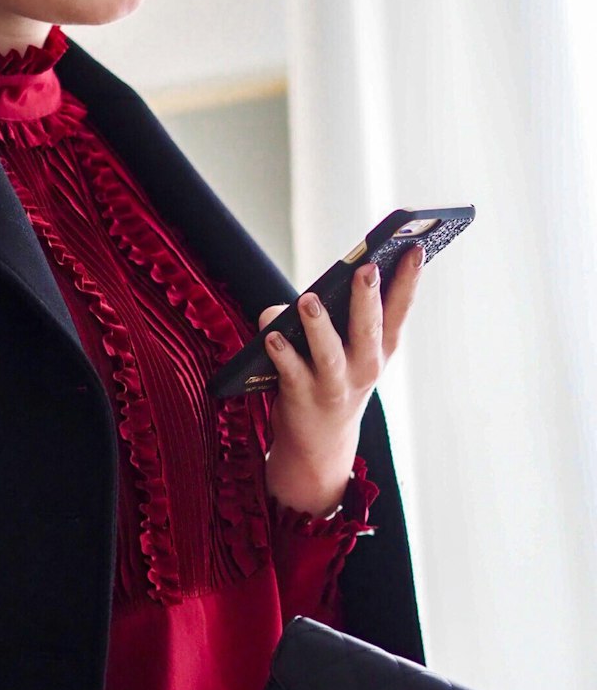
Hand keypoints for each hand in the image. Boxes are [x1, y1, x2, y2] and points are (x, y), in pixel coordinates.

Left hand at [259, 247, 423, 514]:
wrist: (320, 443)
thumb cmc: (332, 379)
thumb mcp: (346, 350)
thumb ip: (329, 318)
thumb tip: (294, 306)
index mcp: (380, 348)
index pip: (399, 308)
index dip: (409, 279)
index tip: (416, 247)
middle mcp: (364, 367)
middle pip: (368, 329)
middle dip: (367, 298)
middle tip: (366, 267)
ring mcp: (334, 385)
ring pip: (329, 353)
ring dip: (319, 326)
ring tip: (309, 299)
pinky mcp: (303, 398)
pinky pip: (290, 372)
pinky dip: (281, 354)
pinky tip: (272, 336)